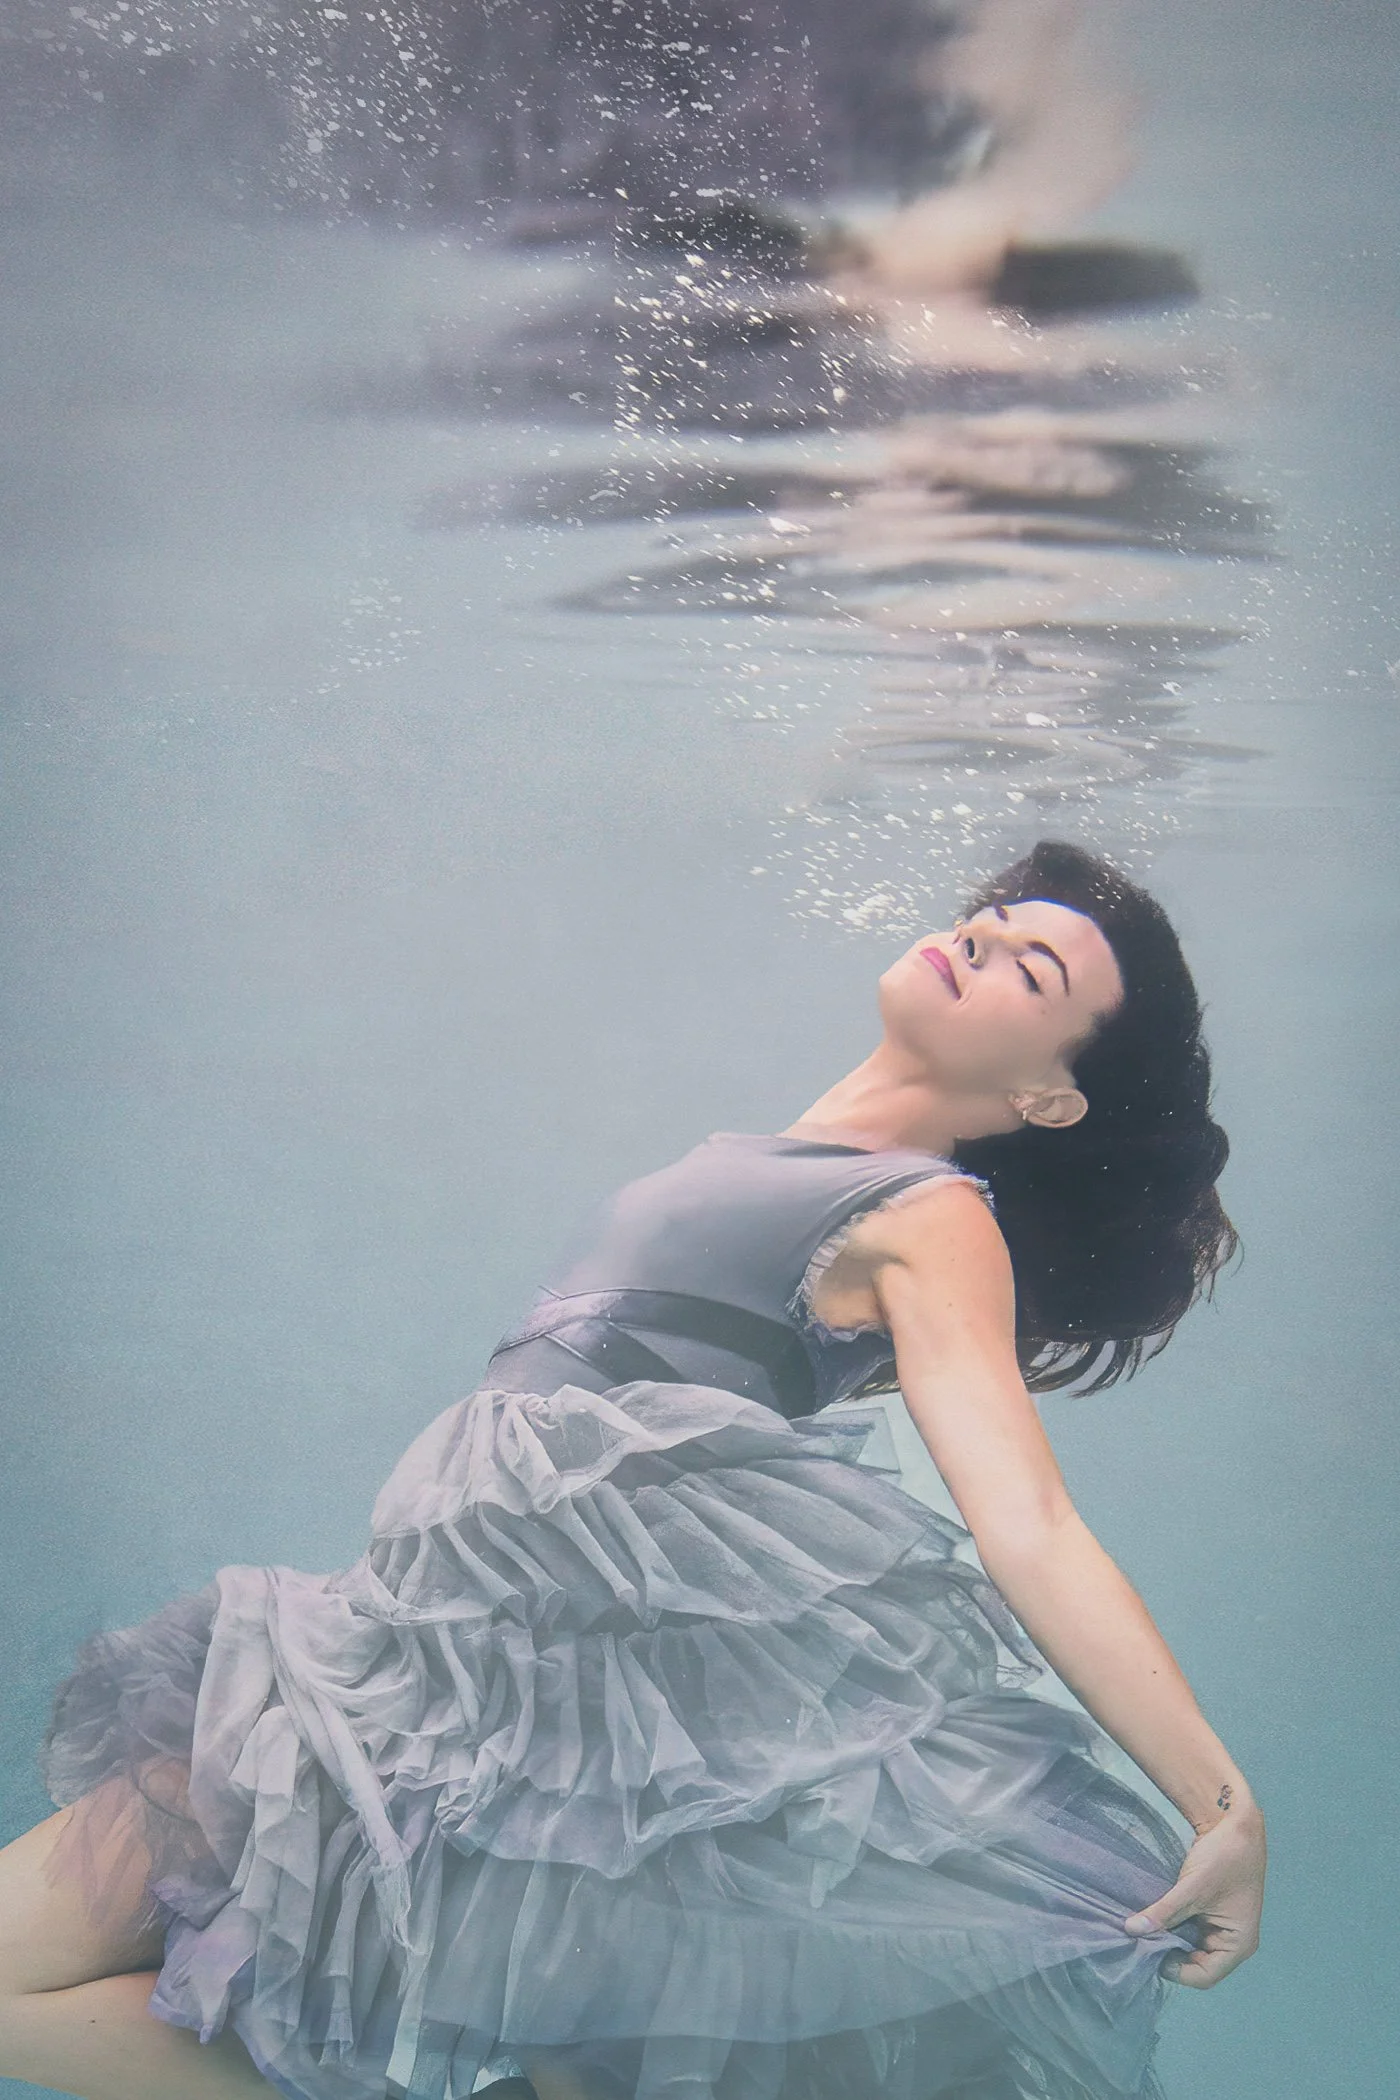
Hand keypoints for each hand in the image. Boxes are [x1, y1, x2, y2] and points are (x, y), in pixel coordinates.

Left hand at [1123, 1806, 1265, 1987]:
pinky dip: (1172, 1927)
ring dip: (1168, 1940)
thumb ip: (1163, 1912)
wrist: (1238, 1824)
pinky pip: (1189, 1930)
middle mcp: (1232, 1942)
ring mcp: (1221, 1928)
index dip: (1174, 1970)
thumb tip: (1131, 1930)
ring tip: (1143, 1931)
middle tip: (1140, 1942)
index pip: (1204, 1976)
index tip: (1146, 1952)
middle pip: (1196, 1965)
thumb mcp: (1192, 1887)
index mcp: (1238, 1944)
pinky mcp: (1211, 1914)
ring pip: (1190, 1947)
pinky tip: (1154, 1918)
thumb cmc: (1224, 1857)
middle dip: (1169, 1955)